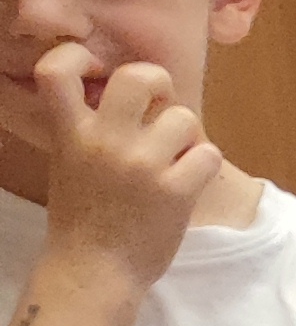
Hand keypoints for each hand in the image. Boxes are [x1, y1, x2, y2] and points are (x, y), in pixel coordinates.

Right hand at [31, 47, 218, 288]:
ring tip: (172, 160)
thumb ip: (88, 125)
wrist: (95, 270)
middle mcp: (104, 141)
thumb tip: (124, 94)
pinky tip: (187, 181)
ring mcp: (141, 165)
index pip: (56, 69)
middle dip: (158, 83)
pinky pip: (208, 153)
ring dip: (186, 137)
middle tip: (158, 107)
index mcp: (70, 132)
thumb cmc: (84, 216)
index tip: (96, 71)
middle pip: (140, 76)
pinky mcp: (175, 190)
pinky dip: (203, 166)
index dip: (78, 56)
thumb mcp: (70, 161)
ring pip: (184, 117)